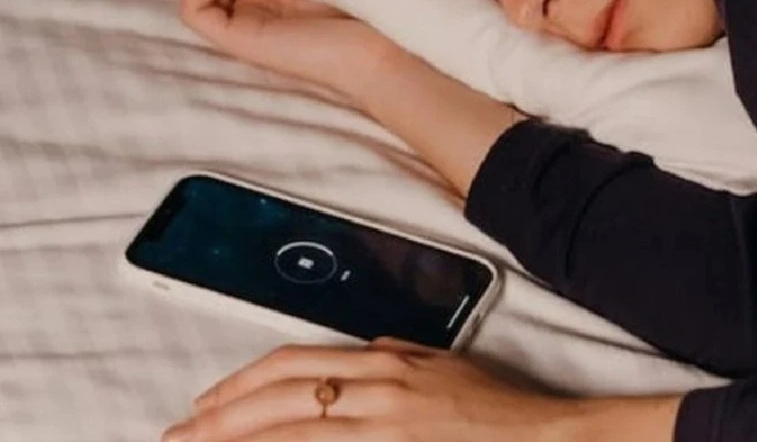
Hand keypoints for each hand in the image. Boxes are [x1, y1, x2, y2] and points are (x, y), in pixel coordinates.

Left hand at [162, 338, 577, 441]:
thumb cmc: (498, 409)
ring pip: (291, 434)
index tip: (205, 404)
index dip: (240, 383)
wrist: (543, 439)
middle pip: (278, 399)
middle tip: (177, 437)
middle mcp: (378, 392)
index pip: (293, 363)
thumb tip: (355, 359)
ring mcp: (386, 430)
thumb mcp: (442, 366)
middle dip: (218, 420)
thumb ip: (394, 359)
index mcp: (386, 362)